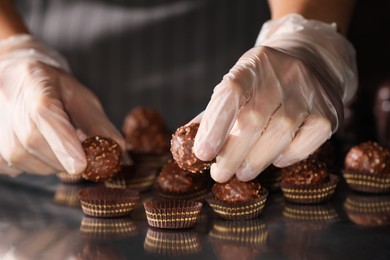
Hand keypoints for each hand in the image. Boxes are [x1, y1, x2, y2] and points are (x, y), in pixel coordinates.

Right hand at [0, 34, 124, 175]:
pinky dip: (39, 163)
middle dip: (67, 155)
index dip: (62, 142)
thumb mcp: (81, 97)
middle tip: (77, 144)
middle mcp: (8, 105)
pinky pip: (22, 169)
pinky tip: (40, 145)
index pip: (44, 114)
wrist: (18, 80)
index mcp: (35, 83)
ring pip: (33, 162)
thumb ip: (98, 123)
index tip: (81, 165)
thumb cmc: (55, 90)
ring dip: (55, 160)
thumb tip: (117, 149)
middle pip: (37, 143)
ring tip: (55, 139)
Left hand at [193, 14, 356, 181]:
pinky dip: (287, 157)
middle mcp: (282, 75)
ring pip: (279, 136)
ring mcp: (309, 92)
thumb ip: (215, 113)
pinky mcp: (328, 111)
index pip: (230, 94)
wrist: (312, 60)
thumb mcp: (238, 84)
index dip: (214, 127)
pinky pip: (305, 143)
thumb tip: (188, 147)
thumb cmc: (264, 81)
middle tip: (219, 175)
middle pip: (253, 122)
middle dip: (232, 156)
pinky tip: (275, 159)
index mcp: (252, 66)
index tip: (202, 155)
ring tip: (242, 173)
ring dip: (255, 162)